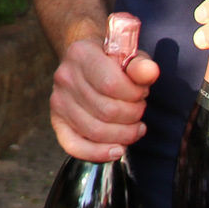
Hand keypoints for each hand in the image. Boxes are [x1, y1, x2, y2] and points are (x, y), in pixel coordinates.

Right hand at [50, 37, 159, 161]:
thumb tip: (150, 72)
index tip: (141, 92)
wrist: (87, 61)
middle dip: (133, 115)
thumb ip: (141, 65)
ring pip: (96, 132)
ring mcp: (58, 101)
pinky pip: (75, 146)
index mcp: (80, 54)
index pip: (111, 85)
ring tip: (134, 126)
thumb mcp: (129, 55)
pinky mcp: (57, 121)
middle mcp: (65, 77)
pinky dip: (99, 153)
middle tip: (139, 108)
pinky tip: (118, 149)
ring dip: (124, 134)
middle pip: (106, 111)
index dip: (135, 95)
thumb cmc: (112, 61)